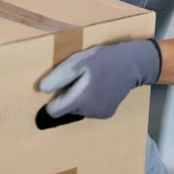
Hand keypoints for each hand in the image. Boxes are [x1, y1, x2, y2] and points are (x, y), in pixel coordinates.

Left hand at [39, 39, 161, 119]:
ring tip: (88, 80)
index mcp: (81, 99)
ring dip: (78, 98)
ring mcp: (99, 115)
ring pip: (78, 109)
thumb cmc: (103, 59)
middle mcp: (89, 112)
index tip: (55, 88)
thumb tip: (42, 89)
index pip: (54, 111)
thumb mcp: (79, 61)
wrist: (132, 64)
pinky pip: (90, 110)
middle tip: (77, 79)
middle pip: (67, 109)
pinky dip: (89, 100)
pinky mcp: (108, 114)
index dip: (51, 101)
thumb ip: (60, 76)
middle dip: (67, 96)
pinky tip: (98, 87)